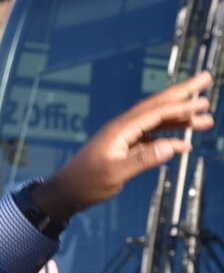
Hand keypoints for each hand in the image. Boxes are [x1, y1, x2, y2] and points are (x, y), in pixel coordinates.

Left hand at [34, 72, 213, 219]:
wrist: (65, 193)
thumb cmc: (85, 184)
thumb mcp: (115, 174)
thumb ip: (143, 160)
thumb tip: (173, 147)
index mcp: (120, 130)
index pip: (155, 111)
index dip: (181, 105)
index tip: (203, 100)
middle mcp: (122, 128)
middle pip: (157, 106)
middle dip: (183, 94)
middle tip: (206, 80)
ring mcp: (122, 137)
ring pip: (156, 122)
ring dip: (180, 119)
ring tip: (206, 120)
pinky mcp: (123, 148)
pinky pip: (150, 138)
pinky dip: (168, 138)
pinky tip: (183, 144)